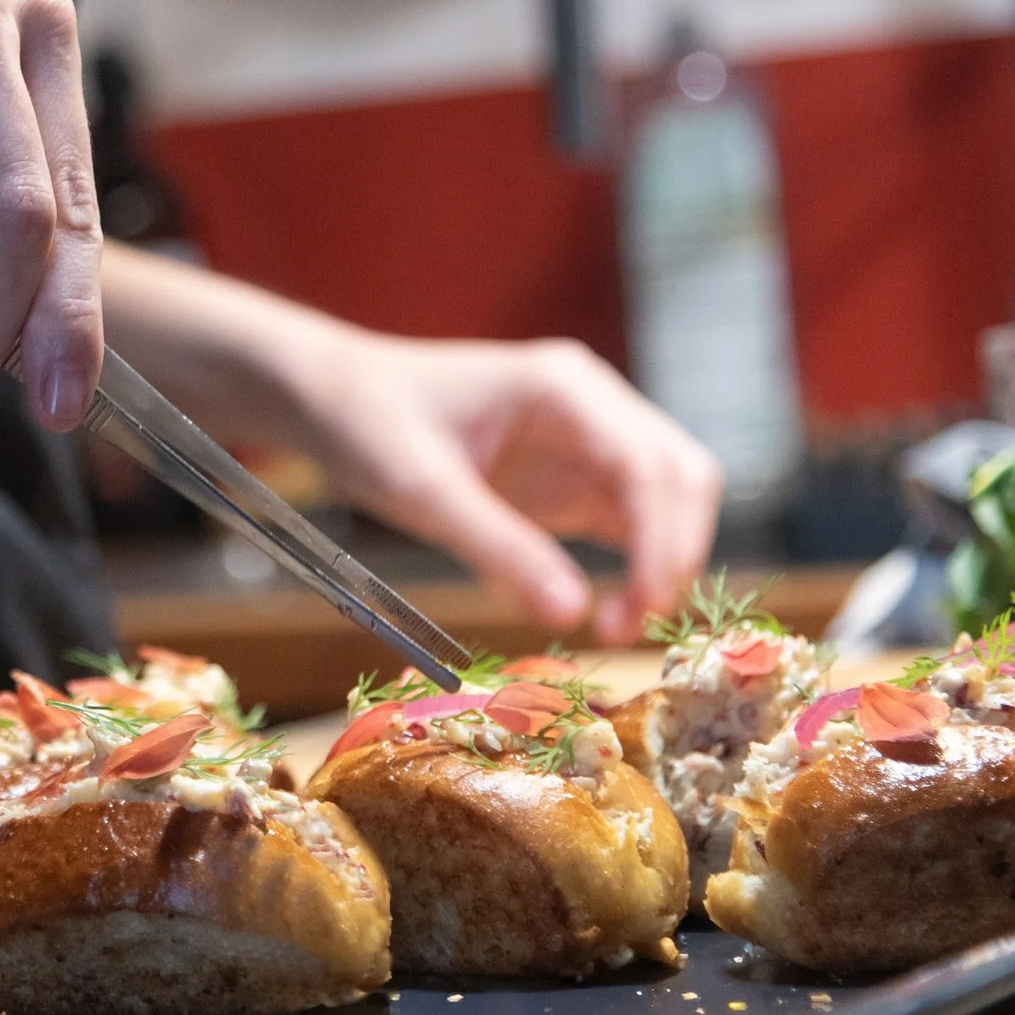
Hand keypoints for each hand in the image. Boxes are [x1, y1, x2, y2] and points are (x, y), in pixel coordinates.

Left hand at [291, 333, 721, 640]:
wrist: (333, 400)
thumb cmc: (370, 426)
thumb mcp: (423, 492)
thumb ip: (498, 548)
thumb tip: (572, 613)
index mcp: (563, 388)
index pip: (648, 463)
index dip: (664, 538)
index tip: (645, 604)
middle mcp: (591, 407)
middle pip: (680, 477)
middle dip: (675, 552)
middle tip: (630, 625)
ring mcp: (588, 440)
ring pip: (667, 501)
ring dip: (662, 562)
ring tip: (616, 626)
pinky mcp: (573, 477)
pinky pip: (631, 522)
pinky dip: (635, 566)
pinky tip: (604, 611)